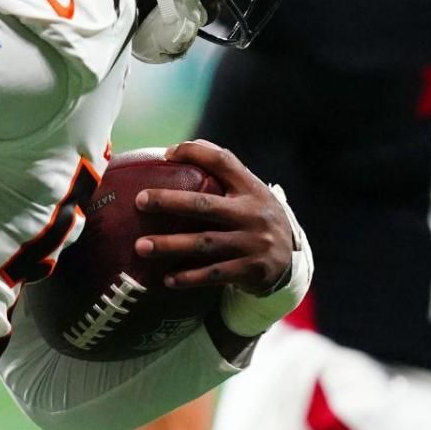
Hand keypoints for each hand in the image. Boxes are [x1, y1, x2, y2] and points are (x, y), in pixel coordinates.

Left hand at [135, 140, 295, 294]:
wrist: (290, 261)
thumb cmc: (254, 219)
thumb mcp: (249, 193)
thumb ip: (222, 173)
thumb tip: (173, 151)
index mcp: (251, 189)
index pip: (224, 161)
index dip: (195, 153)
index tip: (166, 155)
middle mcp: (252, 214)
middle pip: (205, 205)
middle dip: (170, 201)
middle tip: (140, 200)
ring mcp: (252, 243)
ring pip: (204, 243)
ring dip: (170, 245)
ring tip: (141, 246)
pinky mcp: (250, 270)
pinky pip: (214, 274)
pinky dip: (189, 277)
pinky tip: (167, 279)